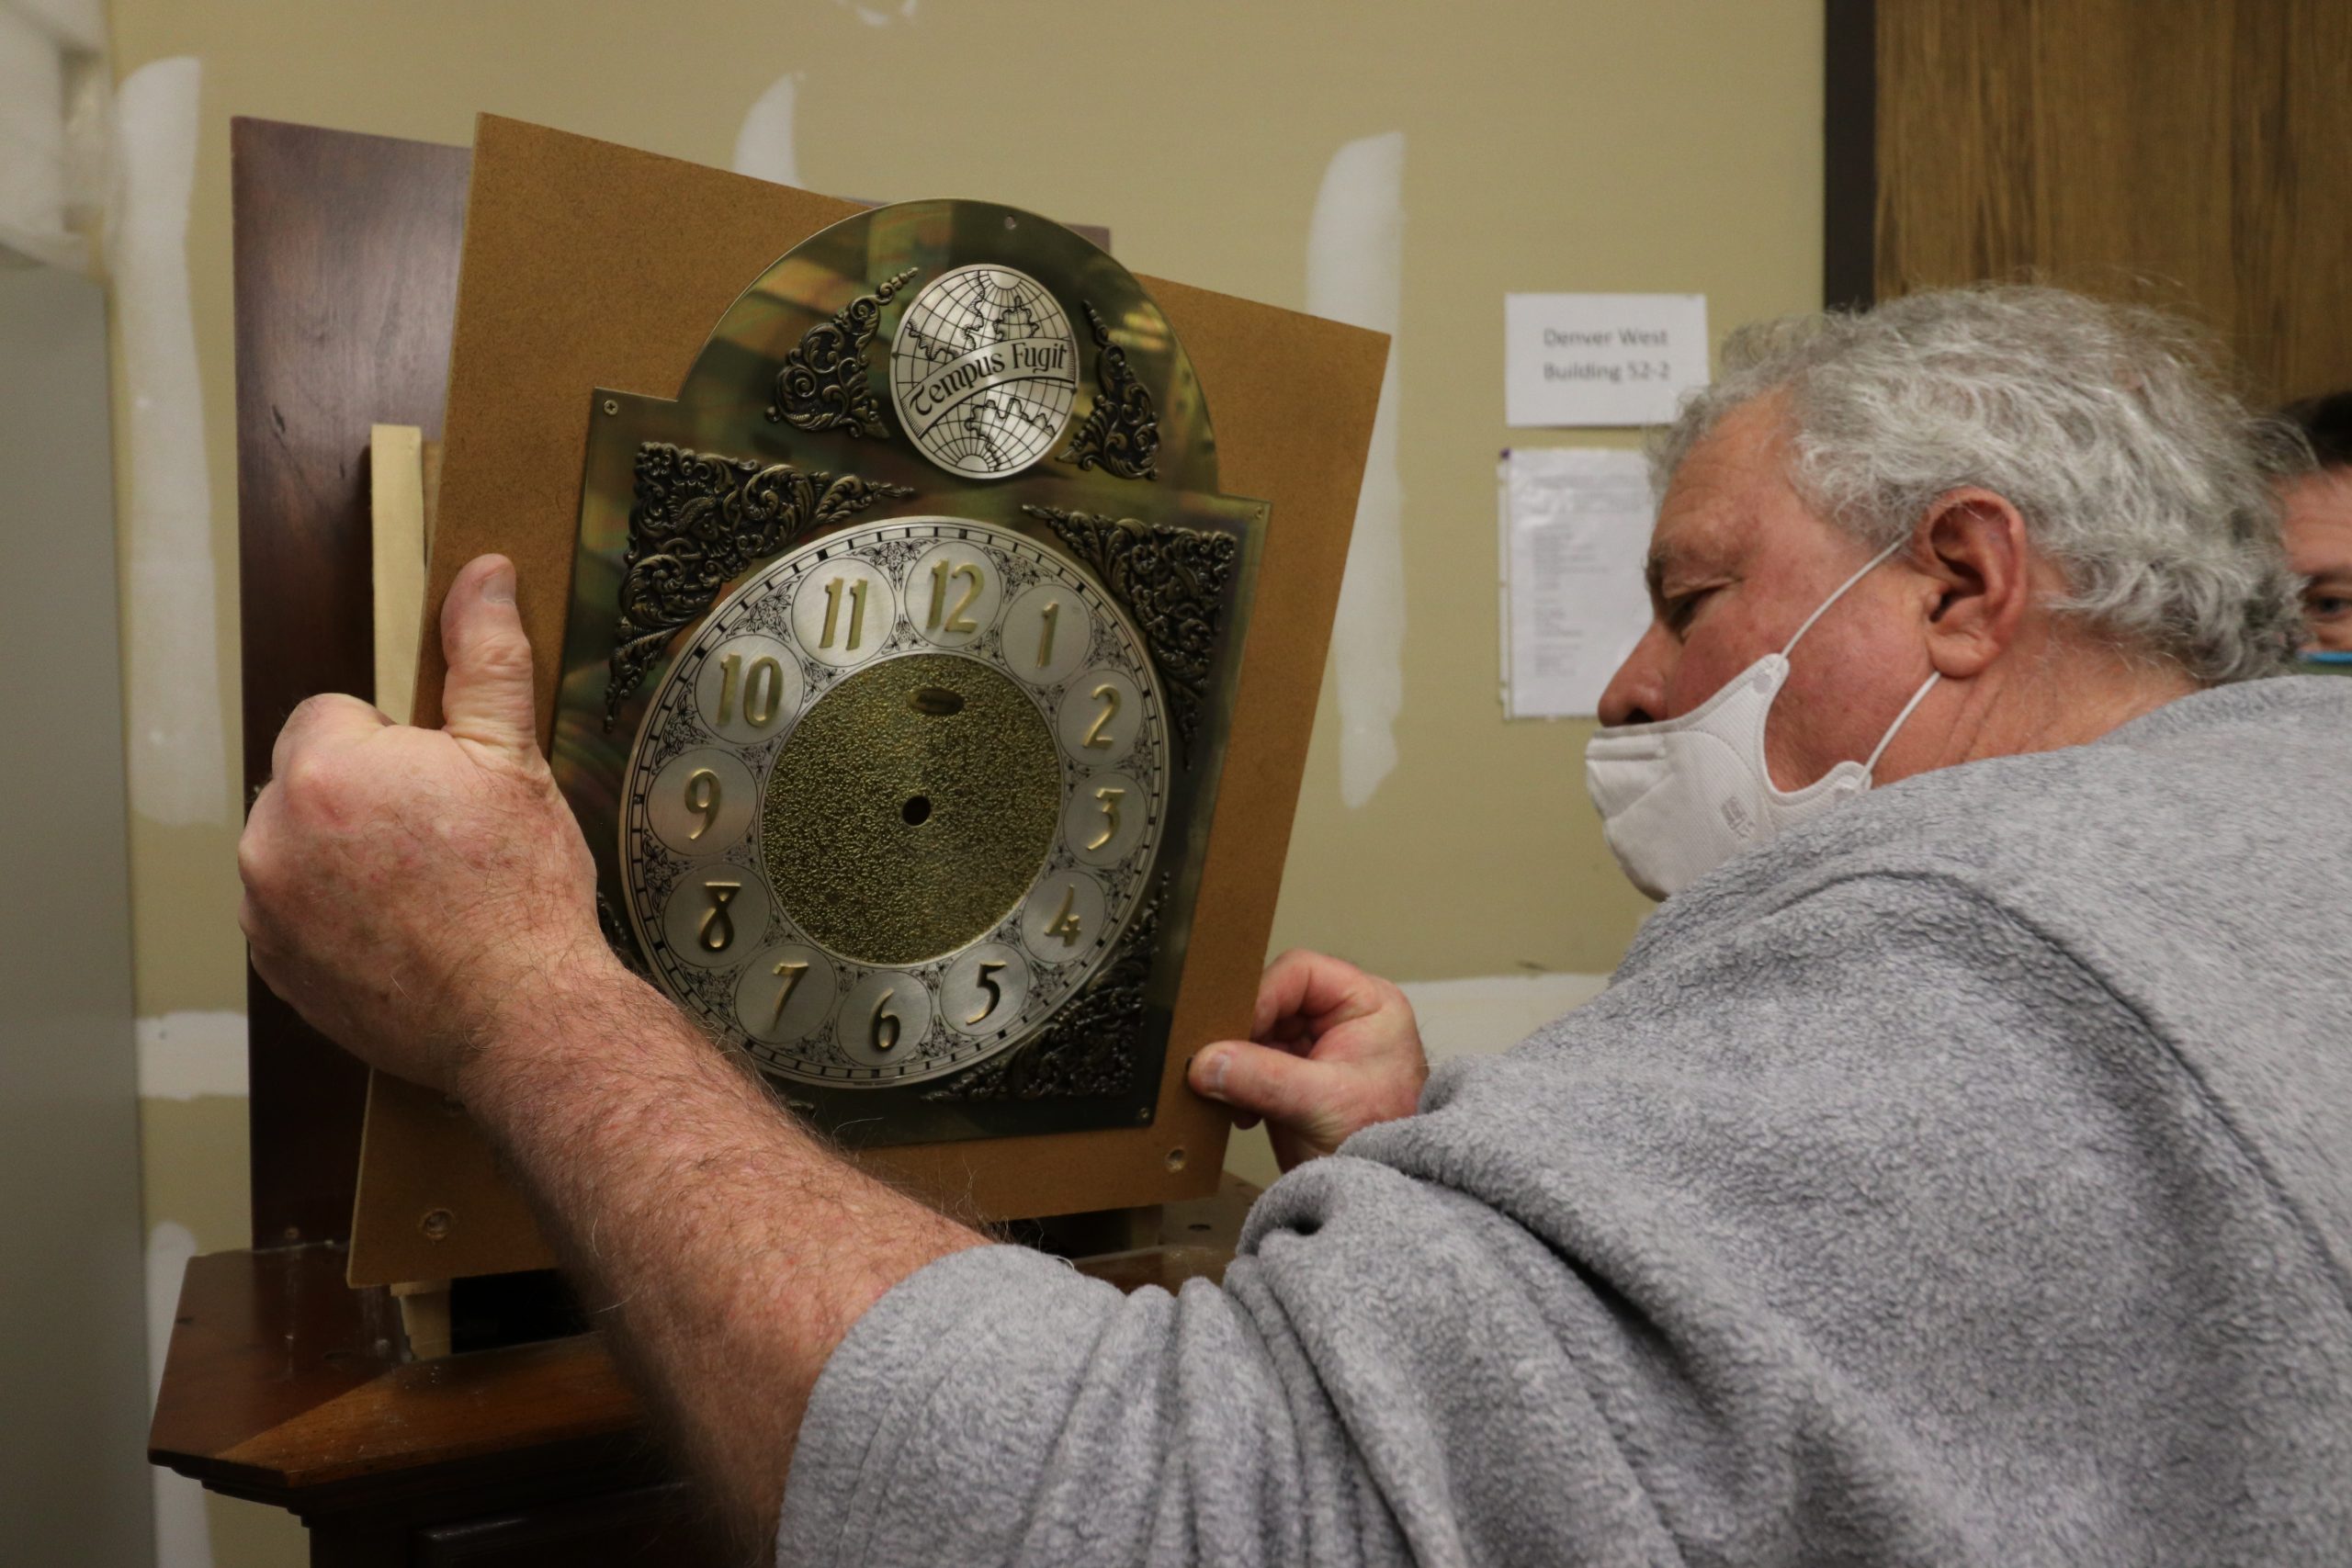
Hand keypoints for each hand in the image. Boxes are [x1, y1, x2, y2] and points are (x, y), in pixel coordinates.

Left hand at [238, 555, 611, 1096]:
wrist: (521, 1015)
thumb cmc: (521, 891)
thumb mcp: (513, 758)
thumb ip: (485, 658)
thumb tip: (484, 574)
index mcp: (322, 772)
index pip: (333, 714)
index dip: (399, 744)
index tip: (445, 790)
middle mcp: (271, 840)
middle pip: (309, 780)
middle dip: (365, 797)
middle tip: (443, 843)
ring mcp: (265, 912)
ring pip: (298, 847)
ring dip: (345, 857)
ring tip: (426, 893)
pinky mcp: (275, 968)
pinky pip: (294, 912)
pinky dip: (336, 917)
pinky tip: (404, 934)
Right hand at [1187, 949, 1427, 1172]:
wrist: (1388, 1197)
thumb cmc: (1386, 1144)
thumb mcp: (1324, 1105)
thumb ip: (1264, 1078)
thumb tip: (1207, 1061)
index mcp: (1367, 1004)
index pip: (1300, 973)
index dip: (1261, 996)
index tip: (1232, 1030)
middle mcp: (1340, 1020)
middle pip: (1271, 1002)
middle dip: (1243, 1035)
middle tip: (1217, 1062)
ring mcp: (1314, 1051)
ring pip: (1255, 1036)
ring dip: (1236, 1065)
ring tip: (1231, 1096)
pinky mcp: (1292, 1081)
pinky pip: (1250, 1068)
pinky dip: (1237, 1088)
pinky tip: (1240, 1113)